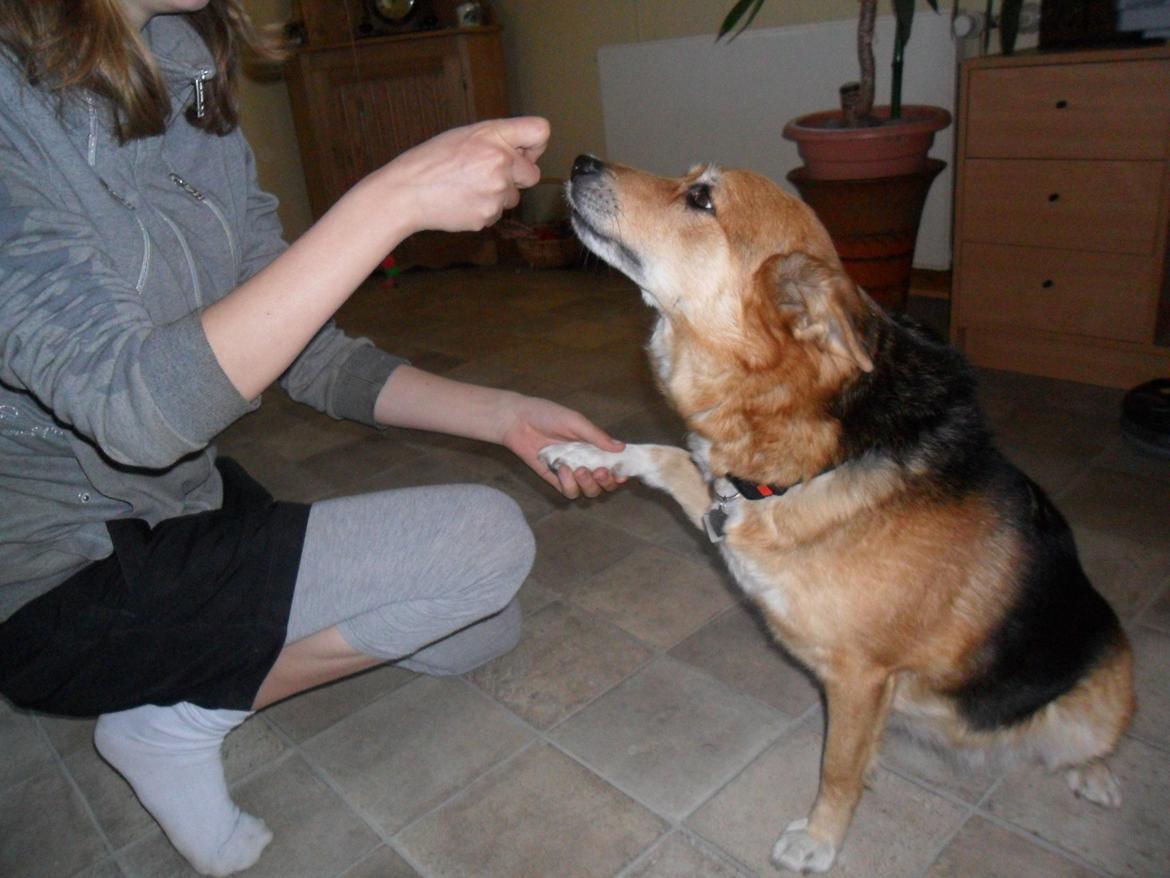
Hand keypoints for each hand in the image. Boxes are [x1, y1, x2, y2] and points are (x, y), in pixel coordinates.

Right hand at [382, 117, 549, 233]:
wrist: (406, 193)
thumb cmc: (431, 161)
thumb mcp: (464, 135)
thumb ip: (498, 139)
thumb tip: (528, 153)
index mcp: (493, 135)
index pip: (540, 131)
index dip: (536, 145)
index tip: (526, 152)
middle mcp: (500, 161)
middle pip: (533, 174)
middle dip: (516, 177)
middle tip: (486, 174)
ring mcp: (496, 191)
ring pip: (513, 197)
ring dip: (498, 195)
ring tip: (467, 187)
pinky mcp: (489, 215)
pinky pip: (497, 213)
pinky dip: (483, 209)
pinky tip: (462, 201)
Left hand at [497, 395, 625, 498]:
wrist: (519, 421)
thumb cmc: (548, 415)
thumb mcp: (576, 422)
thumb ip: (597, 437)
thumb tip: (622, 448)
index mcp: (594, 447)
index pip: (614, 465)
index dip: (620, 473)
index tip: (621, 474)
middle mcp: (585, 462)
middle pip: (604, 484)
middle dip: (606, 482)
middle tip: (600, 472)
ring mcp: (570, 473)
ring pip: (589, 492)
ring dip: (588, 484)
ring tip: (579, 470)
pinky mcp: (555, 480)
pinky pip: (569, 492)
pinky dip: (569, 484)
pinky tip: (562, 469)